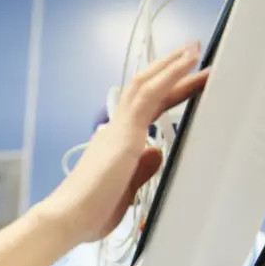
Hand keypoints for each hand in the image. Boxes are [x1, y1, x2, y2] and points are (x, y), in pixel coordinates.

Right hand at [39, 42, 208, 245]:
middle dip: (171, 72)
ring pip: (145, 85)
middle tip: (194, 52)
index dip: (169, 93)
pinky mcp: (125, 132)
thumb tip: (156, 152)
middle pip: (146, 91)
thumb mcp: (127, 189)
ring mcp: (119, 129)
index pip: (147, 110)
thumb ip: (142, 169)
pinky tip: (187, 63)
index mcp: (117, 143)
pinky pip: (149, 95)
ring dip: (171, 66)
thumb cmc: (92, 210)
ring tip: (193, 49)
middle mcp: (115, 130)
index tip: (188, 84)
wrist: (70, 216)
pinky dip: (169, 76)